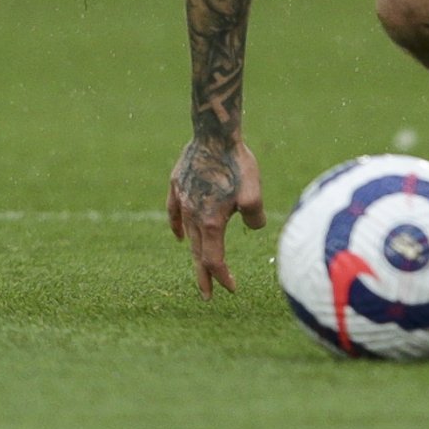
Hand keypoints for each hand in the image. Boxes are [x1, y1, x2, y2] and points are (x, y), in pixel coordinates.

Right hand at [167, 137, 264, 297]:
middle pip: (197, 253)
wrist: (214, 133)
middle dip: (204, 275)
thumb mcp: (254, 192)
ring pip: (186, 233)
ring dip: (193, 253)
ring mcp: (182, 199)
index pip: (213, 259)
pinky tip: (178, 234)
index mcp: (210, 221)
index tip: (231, 288)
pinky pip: (173, 213)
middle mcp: (192, 215)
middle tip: (207, 295)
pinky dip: (176, 227)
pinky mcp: (177, 184)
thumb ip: (255, 216)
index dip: (222, 277)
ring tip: (197, 267)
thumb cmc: (236, 162)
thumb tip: (253, 226)